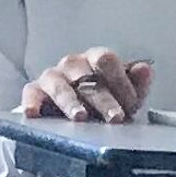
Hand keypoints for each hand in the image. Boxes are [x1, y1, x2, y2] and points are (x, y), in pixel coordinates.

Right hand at [20, 48, 150, 123]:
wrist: (76, 113)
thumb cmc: (104, 99)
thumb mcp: (125, 94)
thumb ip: (138, 82)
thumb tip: (145, 69)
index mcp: (97, 58)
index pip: (106, 60)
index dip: (120, 81)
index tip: (131, 104)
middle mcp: (73, 63)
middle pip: (86, 77)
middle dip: (103, 99)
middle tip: (115, 118)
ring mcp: (52, 76)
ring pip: (60, 86)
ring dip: (71, 102)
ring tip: (81, 117)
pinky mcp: (34, 91)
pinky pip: (30, 94)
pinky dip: (32, 103)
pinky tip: (33, 113)